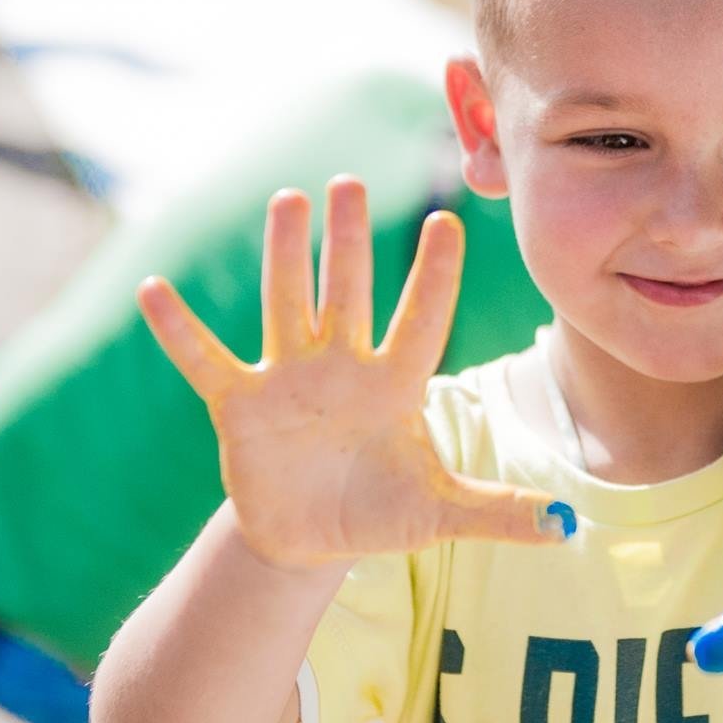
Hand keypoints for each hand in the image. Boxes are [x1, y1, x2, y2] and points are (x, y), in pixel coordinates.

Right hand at [137, 176, 572, 568]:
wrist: (312, 541)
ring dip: (284, 257)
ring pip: (286, 305)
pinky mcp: (240, 406)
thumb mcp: (442, 515)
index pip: (421, 320)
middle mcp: (343, 369)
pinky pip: (206, 360)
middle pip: (347, 294)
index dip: (435, 277)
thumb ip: (502, 514)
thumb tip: (569, 530)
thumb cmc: (381, 513)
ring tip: (286, 200)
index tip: (449, 223)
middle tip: (351, 181)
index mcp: (396, 386)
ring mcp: (289, 381)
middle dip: (348, 241)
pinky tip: (153, 289)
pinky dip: (179, 331)